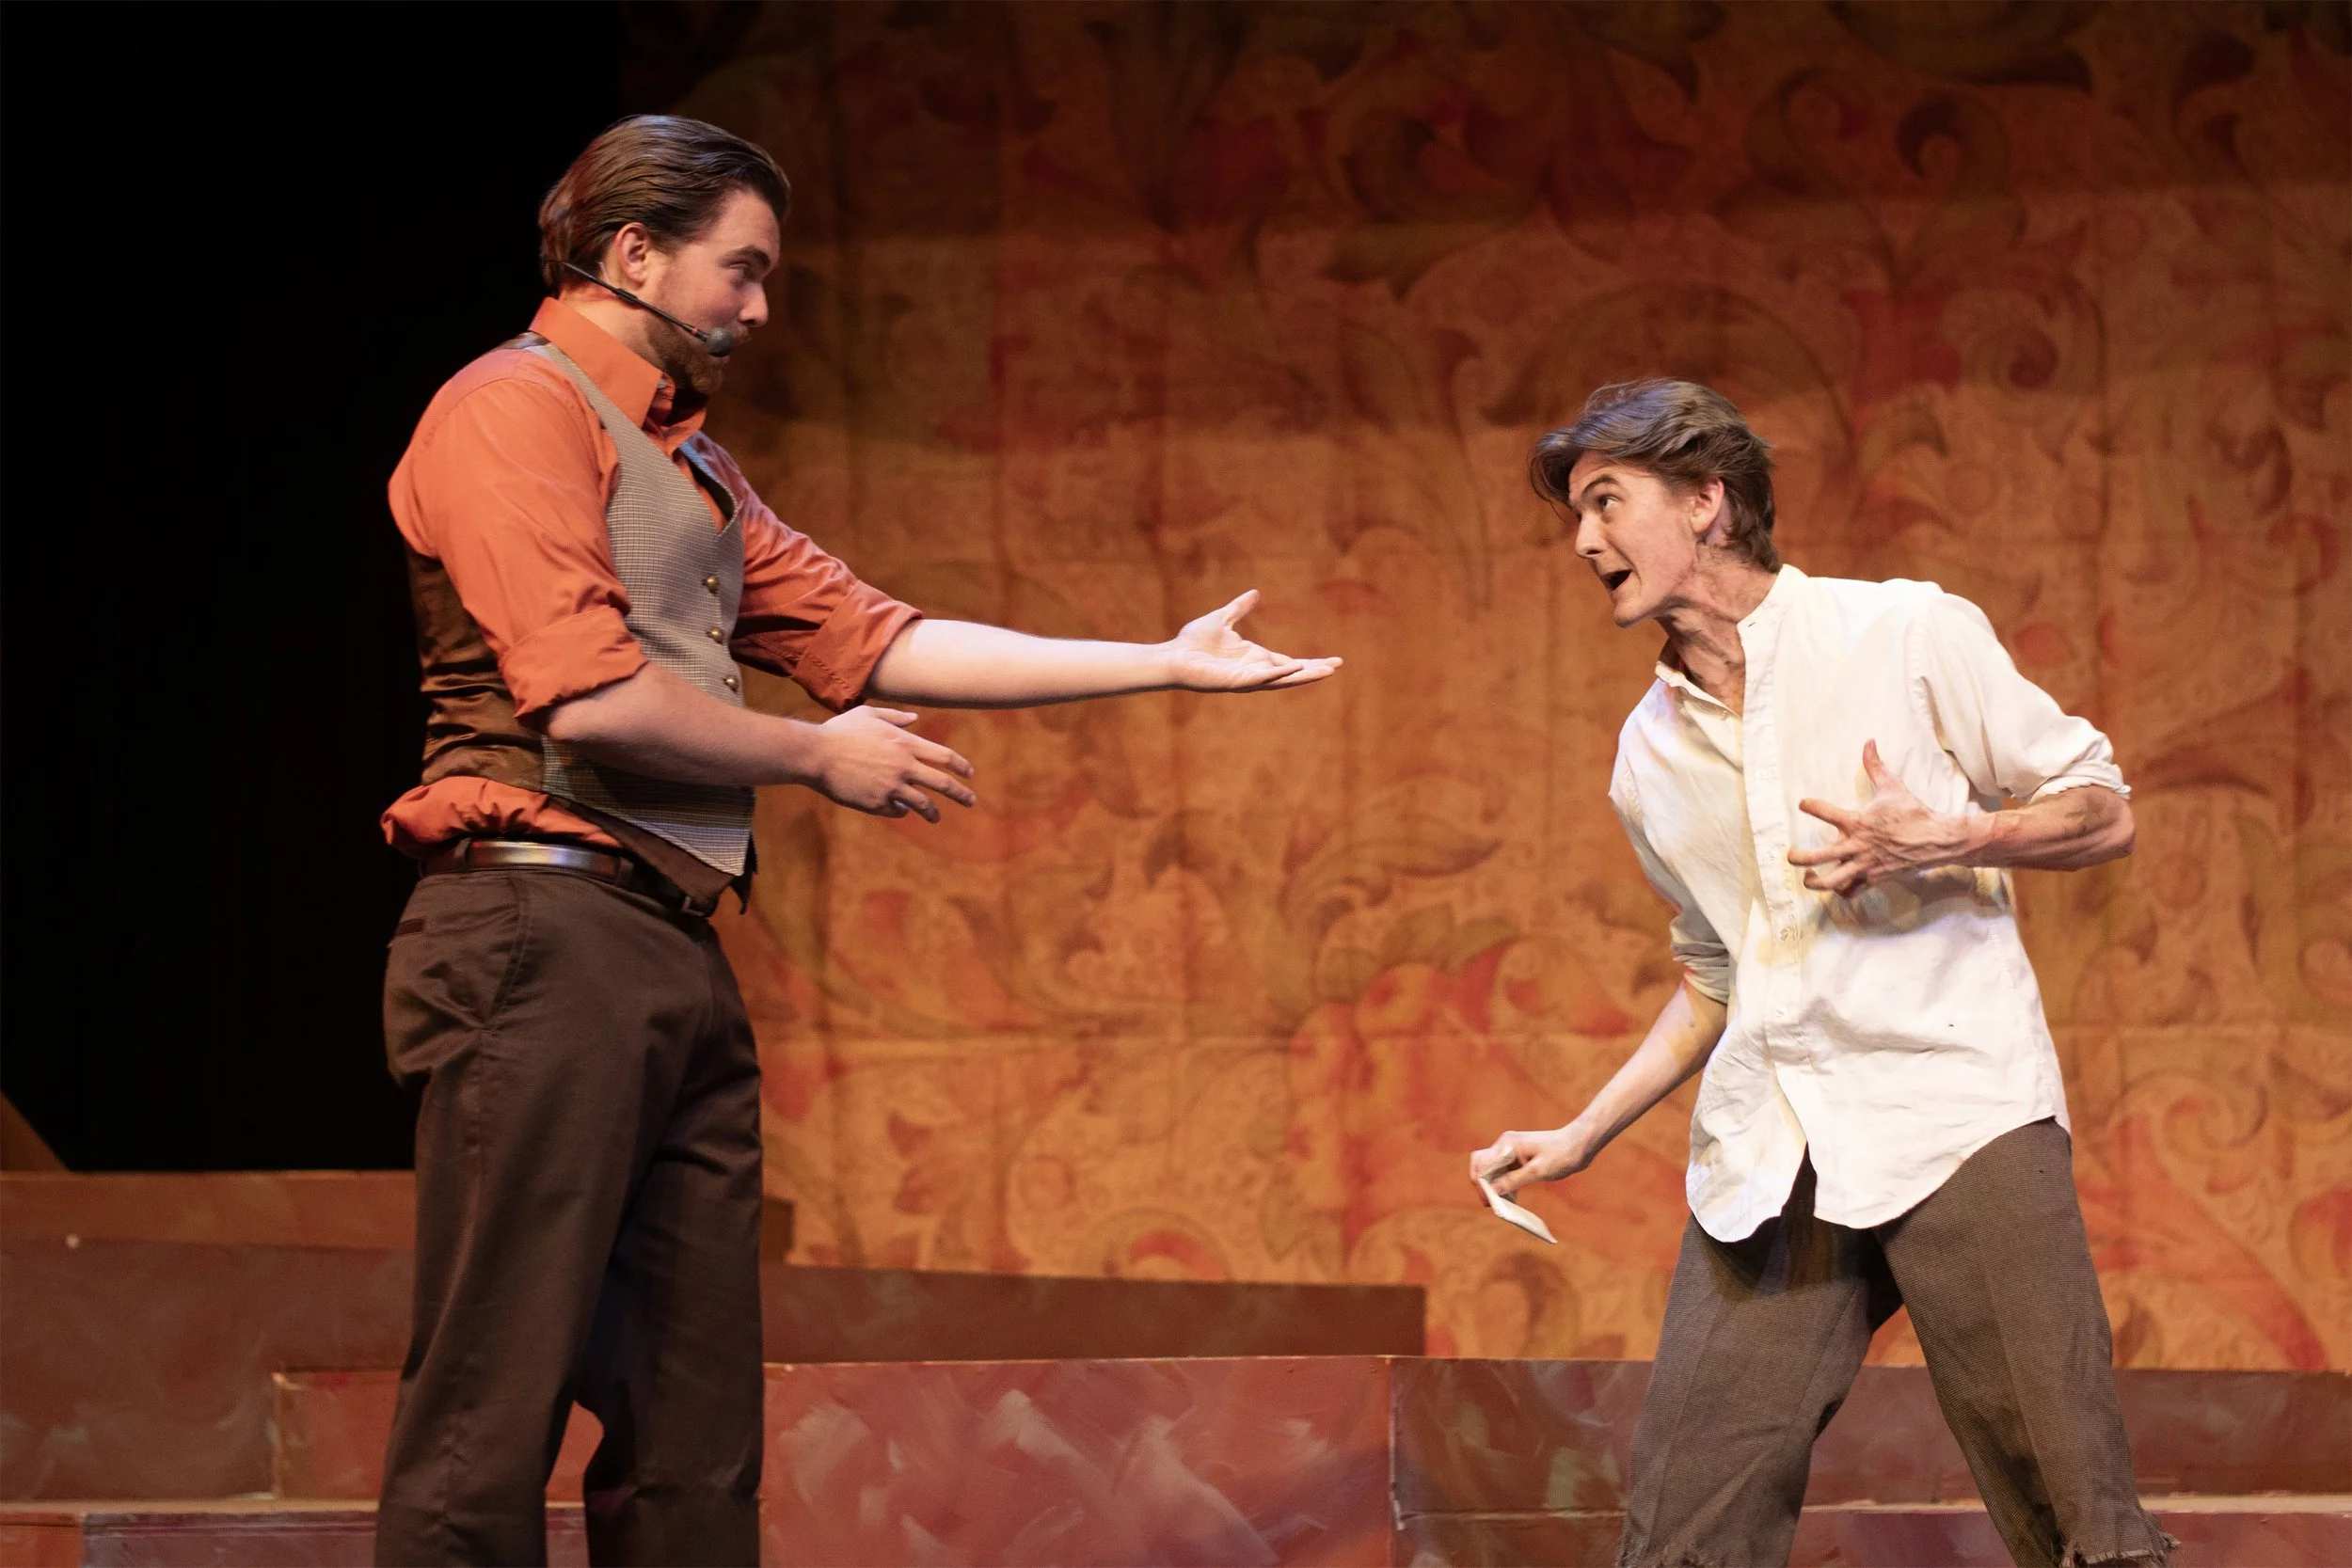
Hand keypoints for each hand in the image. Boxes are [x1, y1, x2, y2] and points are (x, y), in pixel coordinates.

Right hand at [813, 707, 975, 821]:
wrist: (816, 754)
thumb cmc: (841, 731)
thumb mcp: (870, 714)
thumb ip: (896, 716)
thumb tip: (915, 719)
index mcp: (906, 743)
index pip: (945, 757)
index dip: (962, 766)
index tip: (970, 774)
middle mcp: (904, 766)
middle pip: (944, 783)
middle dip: (962, 794)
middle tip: (971, 801)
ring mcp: (891, 787)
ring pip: (923, 804)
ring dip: (933, 813)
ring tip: (936, 818)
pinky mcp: (877, 803)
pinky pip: (897, 811)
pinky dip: (902, 811)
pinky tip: (901, 811)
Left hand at [1164, 590, 1342, 692]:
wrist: (1172, 656)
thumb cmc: (1193, 642)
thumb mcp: (1222, 618)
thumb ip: (1239, 608)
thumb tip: (1255, 593)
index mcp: (1255, 658)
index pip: (1289, 662)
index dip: (1310, 662)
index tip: (1332, 661)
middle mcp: (1255, 671)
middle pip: (1291, 673)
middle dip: (1314, 670)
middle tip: (1336, 667)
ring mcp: (1247, 678)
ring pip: (1281, 679)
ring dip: (1303, 676)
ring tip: (1325, 672)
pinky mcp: (1235, 682)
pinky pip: (1261, 679)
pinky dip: (1277, 674)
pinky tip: (1293, 668)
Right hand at [1470, 1124, 1595, 1198]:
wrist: (1579, 1144)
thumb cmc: (1562, 1155)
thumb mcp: (1538, 1171)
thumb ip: (1514, 1180)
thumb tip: (1492, 1190)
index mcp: (1507, 1145)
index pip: (1481, 1162)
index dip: (1480, 1182)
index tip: (1488, 1200)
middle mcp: (1505, 1145)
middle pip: (1482, 1165)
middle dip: (1483, 1185)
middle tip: (1492, 1205)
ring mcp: (1510, 1150)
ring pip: (1491, 1169)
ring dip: (1493, 1186)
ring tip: (1500, 1204)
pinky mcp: (1517, 1157)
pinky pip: (1502, 1171)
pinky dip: (1503, 1184)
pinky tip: (1510, 1197)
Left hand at [1788, 741, 1974, 893]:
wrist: (1937, 839)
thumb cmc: (1913, 813)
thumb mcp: (1892, 787)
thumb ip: (1875, 766)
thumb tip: (1869, 741)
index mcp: (1857, 822)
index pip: (1824, 811)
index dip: (1810, 806)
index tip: (1803, 804)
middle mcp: (1856, 845)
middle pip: (1818, 856)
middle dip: (1799, 857)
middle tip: (1790, 855)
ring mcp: (1864, 864)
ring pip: (1832, 881)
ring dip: (1815, 882)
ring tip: (1807, 877)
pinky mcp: (1874, 878)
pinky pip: (1852, 890)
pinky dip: (1842, 890)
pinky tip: (1835, 885)